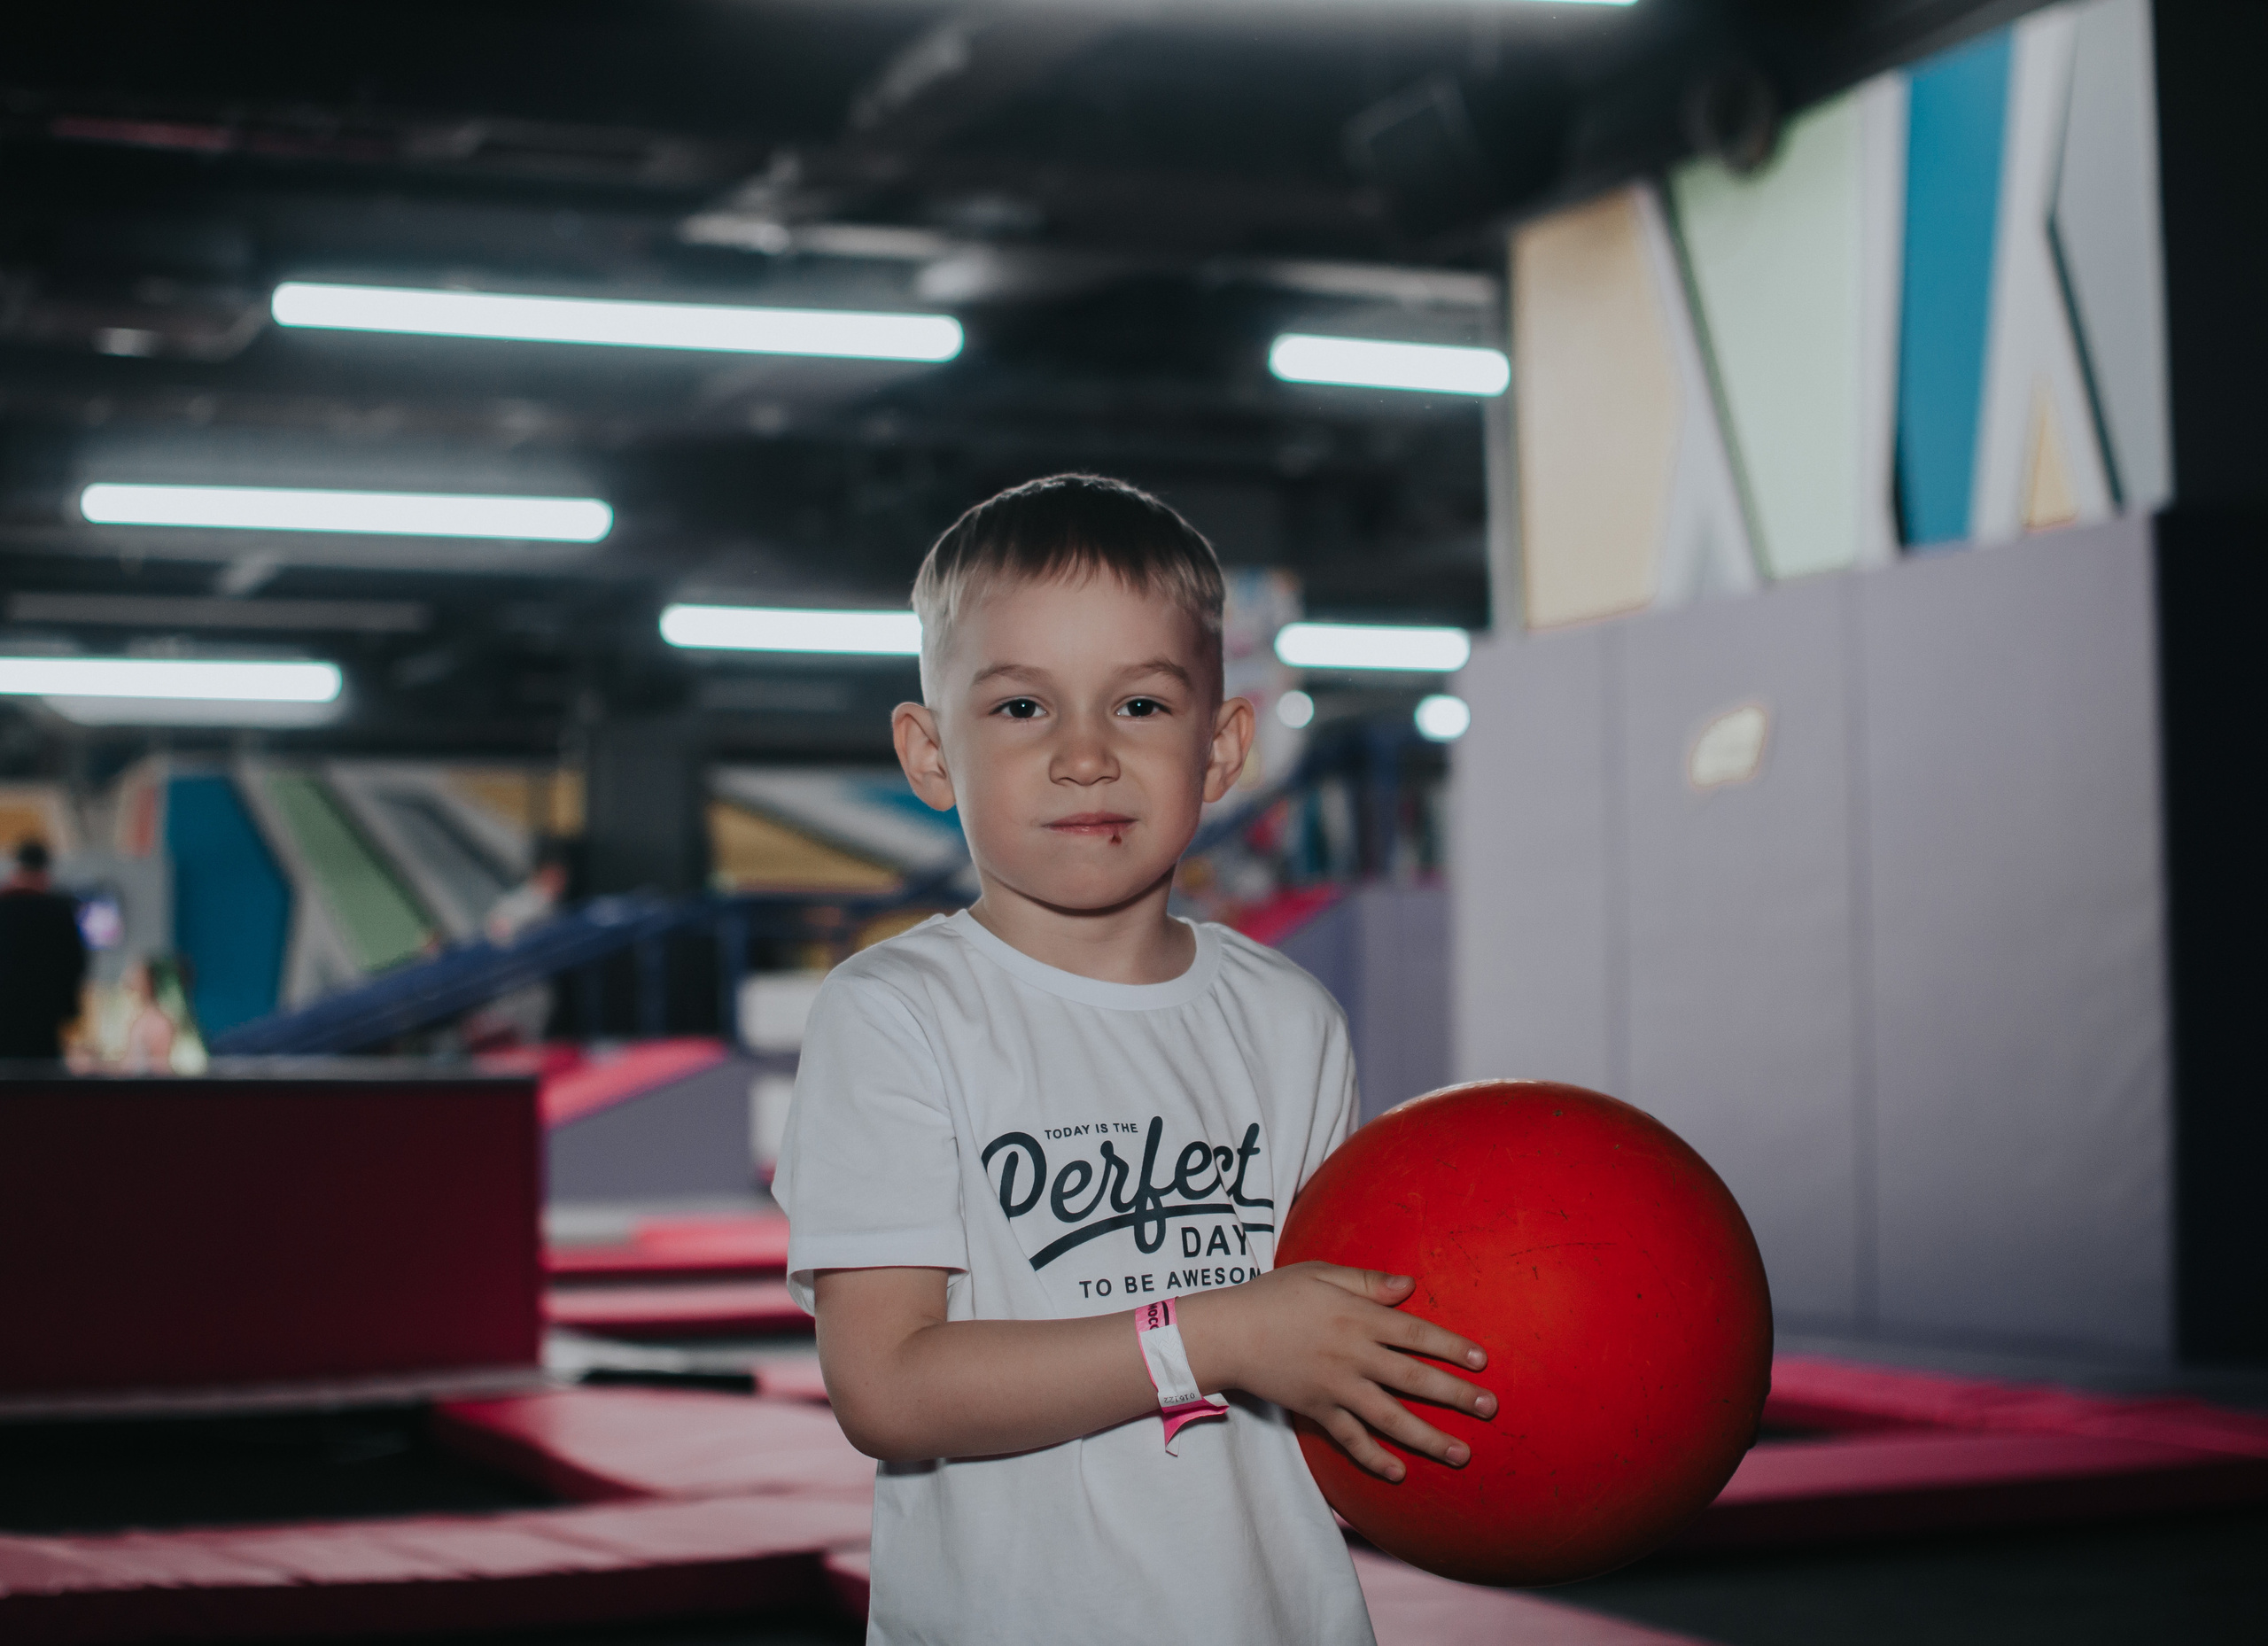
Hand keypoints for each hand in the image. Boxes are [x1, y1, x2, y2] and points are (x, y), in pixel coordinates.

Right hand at [1178, 1262, 1494, 1481]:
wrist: (1229, 1333)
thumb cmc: (1275, 1295)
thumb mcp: (1321, 1274)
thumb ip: (1367, 1281)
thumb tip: (1410, 1286)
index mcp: (1358, 1317)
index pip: (1416, 1334)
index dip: (1452, 1347)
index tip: (1482, 1361)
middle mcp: (1353, 1355)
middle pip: (1414, 1379)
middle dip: (1455, 1396)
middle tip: (1490, 1409)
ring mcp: (1336, 1387)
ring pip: (1390, 1417)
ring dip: (1428, 1437)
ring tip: (1460, 1453)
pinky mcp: (1317, 1410)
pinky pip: (1350, 1439)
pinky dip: (1374, 1458)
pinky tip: (1399, 1472)